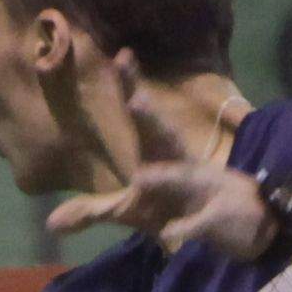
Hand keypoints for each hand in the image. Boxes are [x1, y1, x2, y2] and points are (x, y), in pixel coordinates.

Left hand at [46, 58, 266, 257]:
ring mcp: (202, 190)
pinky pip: (199, 225)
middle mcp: (182, 165)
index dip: (130, 89)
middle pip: (165, 138)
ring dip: (166, 177)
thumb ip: (94, 212)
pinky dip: (188, 228)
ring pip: (183, 179)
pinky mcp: (215, 220)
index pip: (142, 121)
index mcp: (161, 156)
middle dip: (151, 121)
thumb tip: (51, 223)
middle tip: (135, 100)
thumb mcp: (132, 212)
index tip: (121, 56)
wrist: (240, 226)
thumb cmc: (178, 208)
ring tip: (143, 177)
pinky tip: (172, 235)